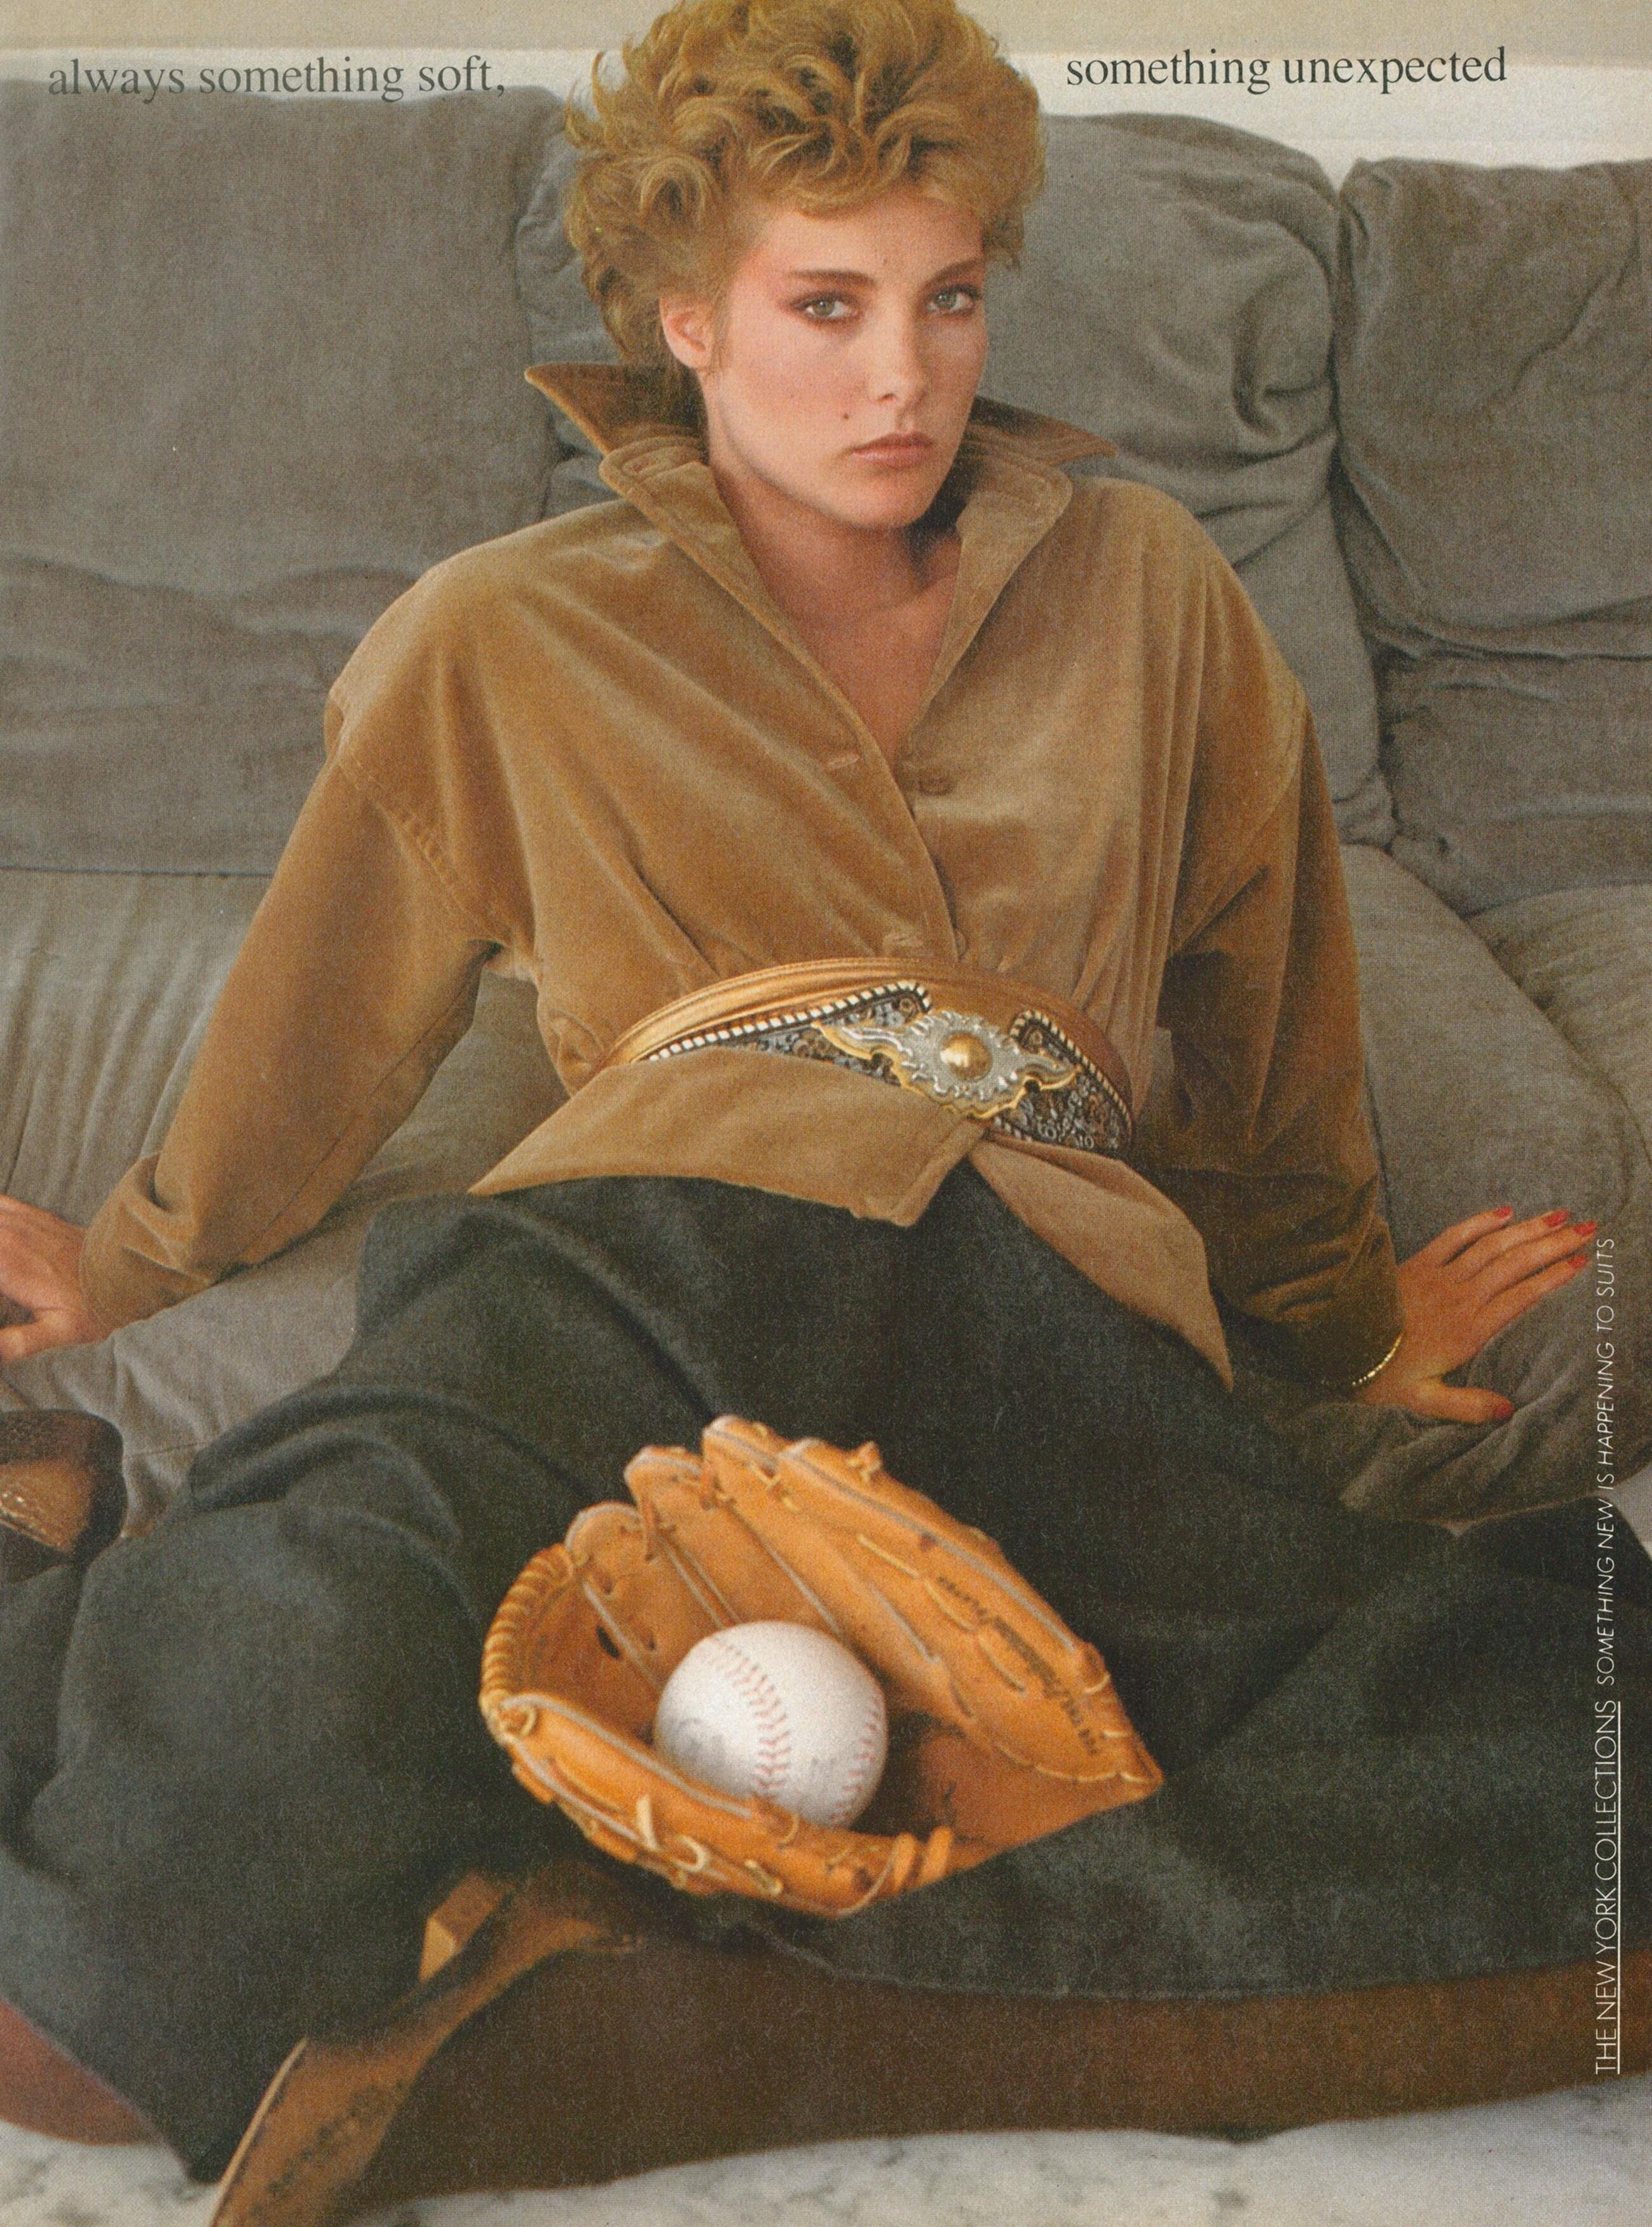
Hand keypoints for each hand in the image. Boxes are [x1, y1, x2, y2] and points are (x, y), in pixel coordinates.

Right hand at [0, 1196, 103, 1361]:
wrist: (127, 1270)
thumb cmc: (93, 1304)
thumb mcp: (58, 1333)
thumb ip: (17, 1343)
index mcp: (7, 1266)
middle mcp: (9, 1237)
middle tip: (2, 1289)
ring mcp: (20, 1221)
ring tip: (2, 1275)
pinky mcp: (31, 1214)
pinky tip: (1, 1233)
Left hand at [1354, 1205, 1593, 1423]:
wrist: (1337, 1345)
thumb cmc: (1381, 1377)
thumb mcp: (1424, 1401)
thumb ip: (1467, 1406)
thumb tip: (1508, 1410)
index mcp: (1468, 1331)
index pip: (1522, 1297)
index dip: (1554, 1277)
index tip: (1582, 1261)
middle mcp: (1459, 1298)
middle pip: (1514, 1264)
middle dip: (1552, 1244)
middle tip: (1587, 1228)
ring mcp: (1438, 1277)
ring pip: (1491, 1246)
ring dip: (1527, 1228)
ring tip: (1559, 1214)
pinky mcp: (1416, 1264)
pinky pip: (1454, 1236)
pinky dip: (1480, 1222)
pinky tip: (1504, 1211)